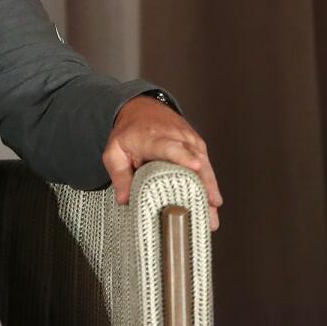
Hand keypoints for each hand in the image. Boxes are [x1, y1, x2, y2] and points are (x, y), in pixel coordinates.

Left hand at [103, 95, 222, 230]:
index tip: (196, 166)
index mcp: (154, 138)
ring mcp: (191, 141)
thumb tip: (125, 200)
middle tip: (209, 209)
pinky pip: (206, 168)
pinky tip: (211, 207)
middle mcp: (177, 137)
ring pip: (205, 166)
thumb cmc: (129, 132)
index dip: (184, 157)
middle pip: (195, 160)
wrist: (142, 109)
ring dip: (210, 191)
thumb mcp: (114, 151)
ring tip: (212, 217)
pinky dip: (209, 187)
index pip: (170, 146)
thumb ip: (119, 175)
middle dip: (204, 185)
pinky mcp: (198, 147)